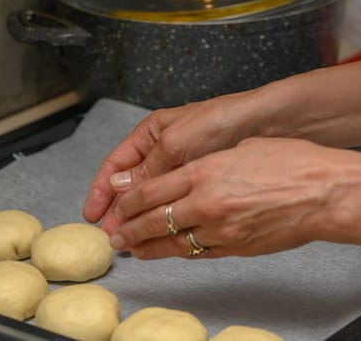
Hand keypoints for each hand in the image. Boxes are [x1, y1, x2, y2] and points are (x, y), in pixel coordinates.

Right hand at [83, 91, 265, 233]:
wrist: (268, 123)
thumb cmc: (220, 122)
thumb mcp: (176, 143)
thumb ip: (147, 169)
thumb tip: (118, 188)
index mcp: (151, 134)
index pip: (116, 164)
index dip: (102, 190)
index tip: (93, 214)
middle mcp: (162, 152)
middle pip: (131, 184)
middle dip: (119, 209)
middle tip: (111, 234)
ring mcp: (181, 168)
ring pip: (151, 197)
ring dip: (138, 216)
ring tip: (130, 238)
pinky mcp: (199, 182)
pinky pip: (173, 202)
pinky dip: (163, 217)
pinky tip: (158, 231)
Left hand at [107, 137, 360, 258]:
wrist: (323, 192)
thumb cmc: (287, 161)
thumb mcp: (237, 150)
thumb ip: (200, 164)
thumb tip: (175, 176)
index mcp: (202, 172)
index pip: (150, 191)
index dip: (127, 202)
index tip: (117, 208)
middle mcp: (204, 202)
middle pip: (153, 219)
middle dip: (128, 229)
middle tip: (114, 236)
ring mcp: (218, 229)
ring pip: (170, 242)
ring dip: (146, 247)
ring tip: (131, 249)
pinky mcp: (234, 248)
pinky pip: (196, 252)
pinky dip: (177, 252)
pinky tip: (166, 252)